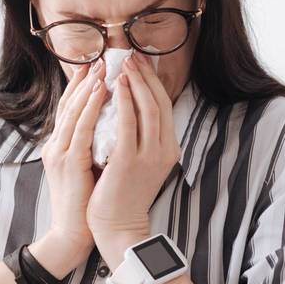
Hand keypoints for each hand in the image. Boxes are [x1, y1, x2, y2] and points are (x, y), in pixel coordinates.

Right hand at [36, 58, 109, 269]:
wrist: (73, 233)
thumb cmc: (85, 204)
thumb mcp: (86, 168)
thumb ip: (92, 146)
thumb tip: (111, 127)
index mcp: (59, 147)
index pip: (69, 109)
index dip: (80, 86)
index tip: (94, 66)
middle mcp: (55, 145)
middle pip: (68, 104)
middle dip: (84, 79)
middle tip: (99, 58)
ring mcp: (59, 153)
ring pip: (74, 111)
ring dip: (88, 87)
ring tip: (102, 67)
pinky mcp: (68, 162)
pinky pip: (81, 128)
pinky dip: (91, 107)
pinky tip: (102, 92)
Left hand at [86, 51, 180, 265]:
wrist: (118, 227)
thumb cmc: (122, 195)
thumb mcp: (137, 162)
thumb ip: (138, 139)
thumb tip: (127, 111)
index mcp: (168, 149)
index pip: (163, 107)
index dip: (153, 83)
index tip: (141, 63)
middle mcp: (164, 150)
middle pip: (158, 103)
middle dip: (145, 77)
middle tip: (131, 56)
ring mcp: (149, 155)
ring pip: (147, 109)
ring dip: (135, 83)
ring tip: (123, 64)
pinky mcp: (130, 161)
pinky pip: (128, 124)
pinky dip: (125, 102)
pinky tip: (116, 87)